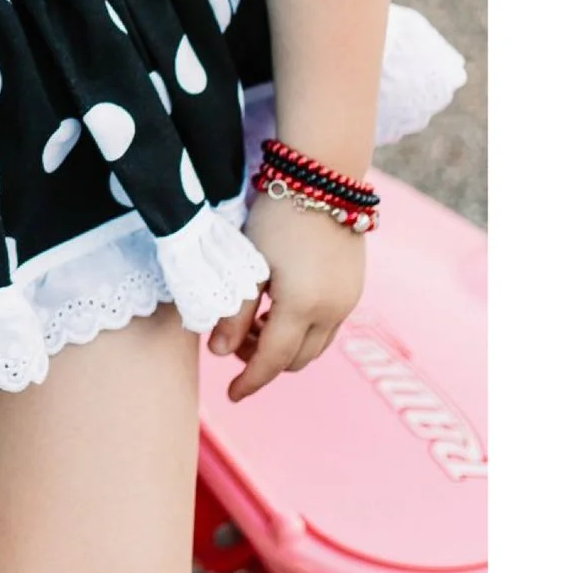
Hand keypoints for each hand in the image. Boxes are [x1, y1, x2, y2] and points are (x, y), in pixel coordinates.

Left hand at [212, 189, 366, 400]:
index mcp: (304, 306)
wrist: (323, 177)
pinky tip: (278, 307)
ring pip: (315, 345)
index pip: (273, 360)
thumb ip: (234, 310)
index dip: (250, 381)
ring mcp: (348, 301)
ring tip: (254, 322)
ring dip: (285, 346)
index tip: (230, 395)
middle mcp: (333, 311)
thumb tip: (218, 352)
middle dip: (265, 361)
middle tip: (234, 342)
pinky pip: (327, 326)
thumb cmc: (278, 216)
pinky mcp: (354, 288)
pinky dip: (302, 330)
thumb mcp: (249, 263)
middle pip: (297, 359)